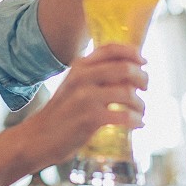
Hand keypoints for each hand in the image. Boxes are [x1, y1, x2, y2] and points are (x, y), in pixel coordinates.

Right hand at [22, 44, 148, 164]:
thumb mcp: (74, 86)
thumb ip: (95, 76)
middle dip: (142, 78)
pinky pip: (124, 116)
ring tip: (141, 112)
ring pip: (128, 93)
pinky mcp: (90, 118)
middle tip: (145, 88)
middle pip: (124, 68)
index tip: (143, 61)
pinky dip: (136, 120)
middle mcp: (82, 77)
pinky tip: (138, 124)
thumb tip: (128, 72)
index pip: (110, 49)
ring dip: (141, 104)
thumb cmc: (62, 113)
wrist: (39, 137)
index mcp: (79, 67)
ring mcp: (86, 97)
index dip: (132, 52)